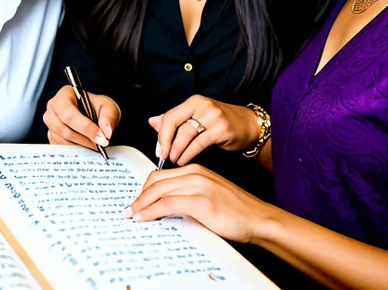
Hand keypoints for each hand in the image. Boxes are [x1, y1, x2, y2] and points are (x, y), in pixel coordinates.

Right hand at [43, 85, 120, 150]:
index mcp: (65, 94)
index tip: (101, 137)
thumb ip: (108, 118)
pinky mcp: (51, 136)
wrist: (95, 115)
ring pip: (61, 139)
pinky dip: (74, 149)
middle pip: (63, 128)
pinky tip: (86, 145)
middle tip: (100, 144)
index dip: (85, 127)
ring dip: (80, 144)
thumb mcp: (109, 107)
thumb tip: (106, 133)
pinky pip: (60, 147)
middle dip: (84, 138)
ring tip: (95, 144)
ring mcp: (50, 123)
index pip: (69, 113)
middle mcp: (53, 107)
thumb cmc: (99, 107)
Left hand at [126, 165, 268, 243]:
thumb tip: (166, 206)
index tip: (136, 201)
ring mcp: (198, 185)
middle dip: (138, 196)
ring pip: (158, 190)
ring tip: (132, 215)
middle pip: (156, 180)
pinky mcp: (201, 201)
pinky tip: (144, 218)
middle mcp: (195, 173)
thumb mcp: (208, 196)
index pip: (161, 175)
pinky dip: (151, 211)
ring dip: (141, 204)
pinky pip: (167, 203)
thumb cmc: (236, 210)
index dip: (144, 189)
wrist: (258, 218)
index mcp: (196, 170)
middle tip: (129, 210)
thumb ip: (188, 195)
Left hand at [148, 95, 259, 165]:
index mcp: (194, 101)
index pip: (170, 115)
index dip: (161, 134)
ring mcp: (213, 116)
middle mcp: (203, 105)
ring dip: (177, 149)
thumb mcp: (197, 117)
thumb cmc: (221, 122)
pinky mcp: (221, 129)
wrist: (248, 125)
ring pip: (186, 133)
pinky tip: (184, 160)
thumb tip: (153, 121)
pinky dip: (188, 153)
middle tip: (163, 155)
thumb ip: (175, 120)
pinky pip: (199, 143)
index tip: (158, 148)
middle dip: (166, 141)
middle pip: (175, 122)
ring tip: (174, 159)